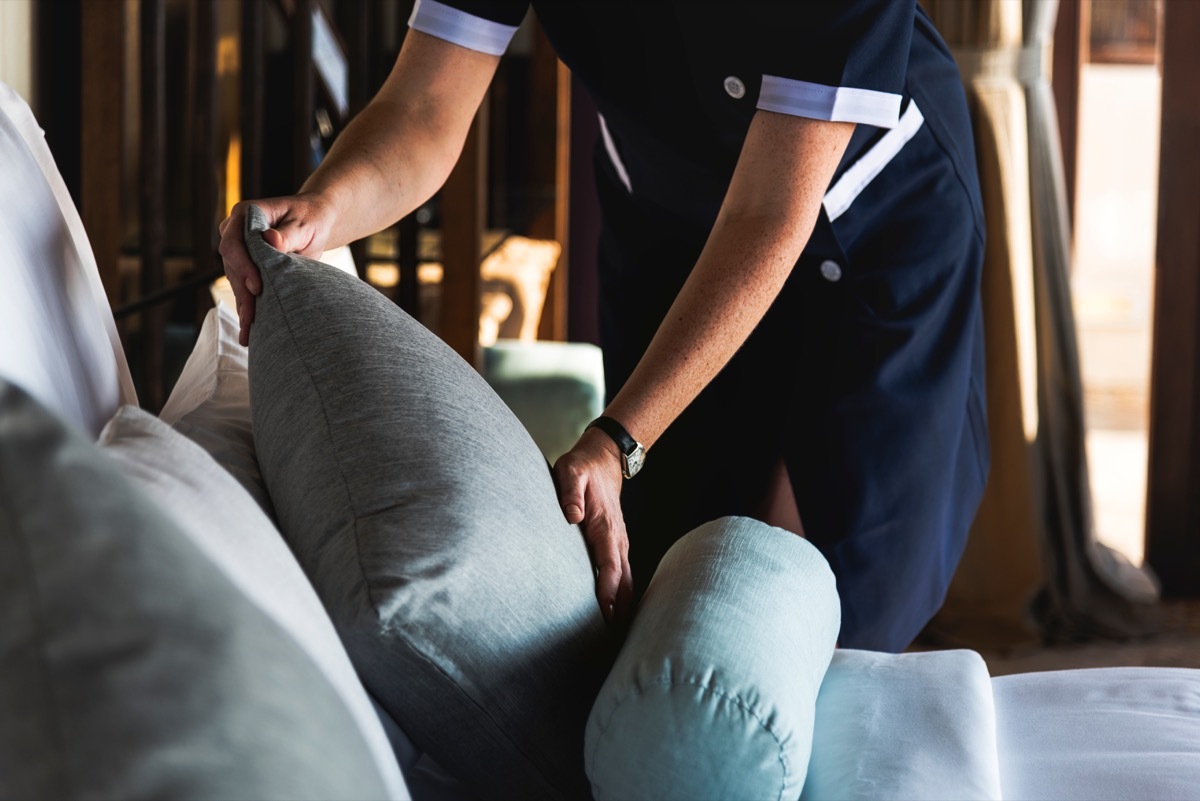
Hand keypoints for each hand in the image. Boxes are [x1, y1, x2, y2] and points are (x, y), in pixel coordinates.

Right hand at [217, 193, 336, 345]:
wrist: (315, 222)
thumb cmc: (311, 218)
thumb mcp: (303, 224)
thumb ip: (288, 234)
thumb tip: (271, 240)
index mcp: (245, 215)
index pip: (233, 242)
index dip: (243, 266)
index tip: (256, 286)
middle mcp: (235, 232)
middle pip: (232, 265)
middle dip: (241, 293)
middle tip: (251, 317)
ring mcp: (240, 250)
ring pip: (236, 280)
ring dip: (243, 305)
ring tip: (248, 331)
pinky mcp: (247, 266)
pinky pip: (244, 288)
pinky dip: (248, 307)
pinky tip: (248, 330)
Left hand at [553, 428, 634, 624]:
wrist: (604, 458)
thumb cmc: (582, 467)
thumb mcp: (570, 471)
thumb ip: (570, 492)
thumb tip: (571, 516)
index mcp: (605, 526)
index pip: (610, 565)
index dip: (608, 590)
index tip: (605, 613)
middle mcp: (618, 539)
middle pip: (624, 581)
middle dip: (620, 609)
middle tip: (613, 640)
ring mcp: (620, 542)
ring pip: (628, 581)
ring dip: (625, 607)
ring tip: (619, 636)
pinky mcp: (617, 544)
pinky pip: (624, 574)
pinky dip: (624, 595)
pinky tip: (620, 614)